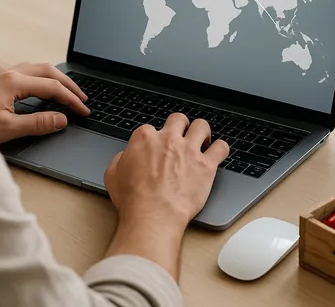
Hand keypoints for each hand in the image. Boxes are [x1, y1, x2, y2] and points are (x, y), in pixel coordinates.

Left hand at [0, 62, 89, 143]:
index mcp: (13, 81)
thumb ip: (37, 123)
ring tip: (65, 91)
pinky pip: (23, 71)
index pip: (52, 88)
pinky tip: (37, 88)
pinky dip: (38, 78)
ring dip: (53, 78)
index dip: (71, 100)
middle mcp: (6, 72)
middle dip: (68, 84)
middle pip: (47, 71)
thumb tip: (61, 120)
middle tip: (82, 97)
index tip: (83, 110)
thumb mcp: (7, 128)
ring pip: (34, 68)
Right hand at [104, 113, 229, 228]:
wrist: (153, 215)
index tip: (157, 147)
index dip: (154, 139)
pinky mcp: (206, 165)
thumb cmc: (134, 200)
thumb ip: (121, 159)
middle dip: (180, 126)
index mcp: (145, 139)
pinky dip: (221, 148)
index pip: (151, 129)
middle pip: (178, 120)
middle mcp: (168, 140)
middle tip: (181, 136)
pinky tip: (218, 152)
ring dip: (202, 131)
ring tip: (203, 139)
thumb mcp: (113, 175)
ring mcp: (189, 151)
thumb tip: (126, 156)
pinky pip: (221, 148)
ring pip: (201, 126)